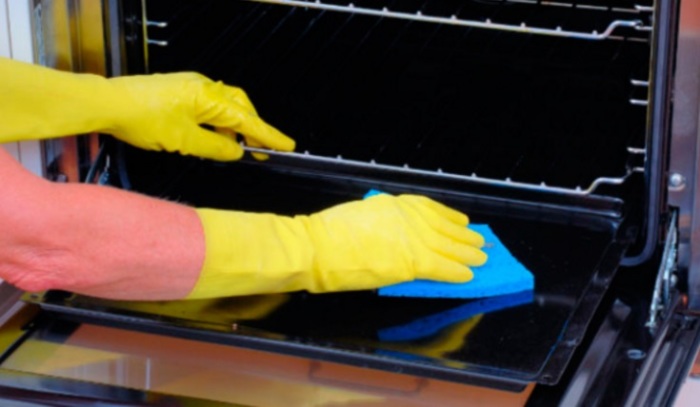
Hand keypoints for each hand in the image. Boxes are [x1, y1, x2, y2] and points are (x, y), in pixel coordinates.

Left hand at [108, 73, 294, 159]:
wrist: (107, 103)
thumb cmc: (143, 119)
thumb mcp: (184, 141)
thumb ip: (215, 147)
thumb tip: (236, 150)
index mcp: (210, 97)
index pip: (247, 119)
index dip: (268, 135)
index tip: (286, 146)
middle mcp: (204, 87)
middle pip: (240, 107)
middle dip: (252, 128)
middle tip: (261, 150)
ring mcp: (190, 87)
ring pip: (222, 108)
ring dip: (231, 128)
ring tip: (233, 149)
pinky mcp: (178, 92)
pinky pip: (207, 107)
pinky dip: (215, 123)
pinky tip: (209, 139)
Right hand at [188, 194, 486, 298]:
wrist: (316, 247)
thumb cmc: (327, 235)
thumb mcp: (359, 215)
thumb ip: (383, 221)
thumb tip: (396, 234)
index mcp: (392, 203)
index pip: (429, 208)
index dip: (448, 217)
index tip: (461, 221)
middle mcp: (407, 216)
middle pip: (443, 227)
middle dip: (463, 236)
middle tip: (480, 242)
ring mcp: (410, 237)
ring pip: (448, 246)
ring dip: (466, 254)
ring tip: (482, 259)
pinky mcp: (411, 260)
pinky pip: (441, 267)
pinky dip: (456, 271)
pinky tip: (468, 275)